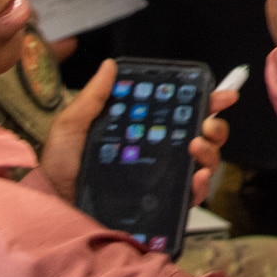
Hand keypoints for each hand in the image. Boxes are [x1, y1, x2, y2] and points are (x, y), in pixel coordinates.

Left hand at [43, 59, 240, 203]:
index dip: (205, 102)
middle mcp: (156, 156)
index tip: (221, 95)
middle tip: (208, 124)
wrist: (55, 211)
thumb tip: (110, 66)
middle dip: (215, 127)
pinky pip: (194, 196)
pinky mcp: (163, 206)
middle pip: (201, 136)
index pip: (179, 113)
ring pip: (204, 162)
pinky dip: (202, 185)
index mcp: (140, 132)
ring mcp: (162, 181)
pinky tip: (197, 177)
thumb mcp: (71, 127)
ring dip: (210, 151)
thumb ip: (93, 98)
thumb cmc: (59, 170)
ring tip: (196, 146)